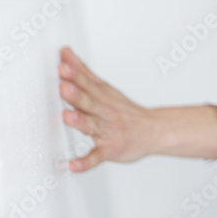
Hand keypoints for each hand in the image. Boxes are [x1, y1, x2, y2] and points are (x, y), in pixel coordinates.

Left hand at [58, 46, 154, 171]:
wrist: (154, 131)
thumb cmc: (124, 111)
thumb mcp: (104, 87)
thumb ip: (82, 71)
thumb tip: (65, 52)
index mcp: (102, 96)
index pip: (87, 83)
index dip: (75, 75)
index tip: (62, 66)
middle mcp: (105, 112)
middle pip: (89, 102)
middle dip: (77, 95)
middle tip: (64, 87)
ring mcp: (108, 132)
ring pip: (93, 126)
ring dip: (80, 121)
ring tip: (68, 116)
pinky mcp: (111, 150)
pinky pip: (97, 157)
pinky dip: (86, 162)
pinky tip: (73, 165)